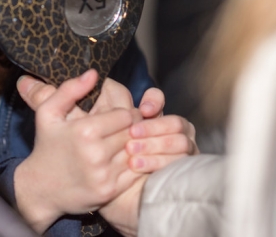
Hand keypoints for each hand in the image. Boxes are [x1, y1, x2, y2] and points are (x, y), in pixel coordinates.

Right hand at [14, 70, 142, 232]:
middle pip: (133, 133)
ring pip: (135, 152)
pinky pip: (134, 172)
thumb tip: (93, 73)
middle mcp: (96, 153)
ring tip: (121, 145)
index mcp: (84, 131)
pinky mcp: (110, 191)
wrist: (40, 188)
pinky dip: (132, 166)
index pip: (125, 115)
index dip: (124, 114)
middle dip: (131, 130)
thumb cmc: (46, 145)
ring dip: (133, 147)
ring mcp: (104, 175)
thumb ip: (69, 89)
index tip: (117, 117)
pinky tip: (119, 162)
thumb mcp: (48, 113)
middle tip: (122, 130)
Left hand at [99, 91, 199, 236]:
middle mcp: (166, 132)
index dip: (154, 100)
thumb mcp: (93, 131)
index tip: (143, 109)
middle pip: (175, 121)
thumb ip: (102, 108)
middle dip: (155, 127)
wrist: (106, 194)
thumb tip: (103, 81)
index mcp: (146, 118)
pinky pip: (181, 161)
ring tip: (131, 154)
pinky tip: (138, 165)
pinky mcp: (181, 171)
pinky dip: (159, 162)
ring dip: (156, 145)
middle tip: (132, 134)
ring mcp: (178, 152)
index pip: (158, 99)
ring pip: (181, 141)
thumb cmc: (98, 160)